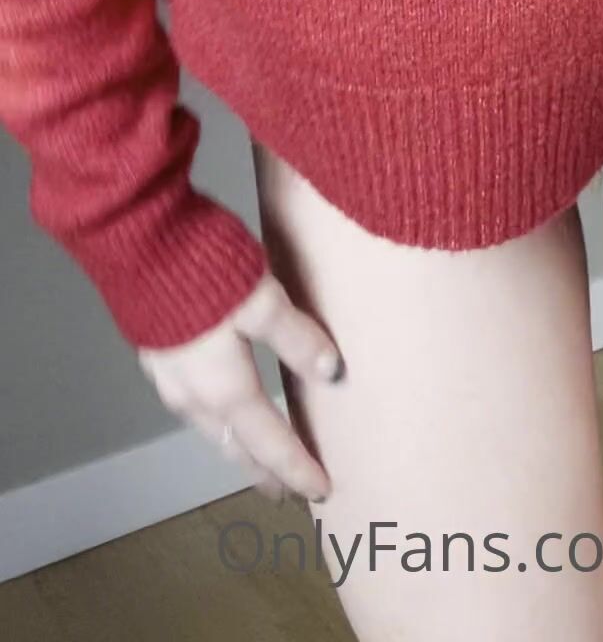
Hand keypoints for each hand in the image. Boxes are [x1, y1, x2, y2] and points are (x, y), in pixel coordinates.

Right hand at [138, 272, 343, 503]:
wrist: (137, 242)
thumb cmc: (205, 271)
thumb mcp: (262, 300)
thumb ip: (296, 337)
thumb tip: (332, 373)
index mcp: (224, 388)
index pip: (269, 442)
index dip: (297, 468)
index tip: (321, 491)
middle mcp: (192, 395)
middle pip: (234, 444)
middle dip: (261, 469)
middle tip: (283, 491)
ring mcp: (166, 377)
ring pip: (208, 427)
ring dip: (235, 445)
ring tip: (253, 454)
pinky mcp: (154, 353)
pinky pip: (191, 405)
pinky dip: (214, 419)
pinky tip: (217, 404)